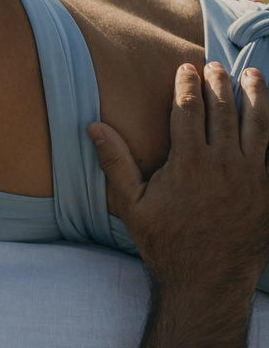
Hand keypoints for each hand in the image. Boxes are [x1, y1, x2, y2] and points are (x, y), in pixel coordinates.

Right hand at [89, 62, 268, 291]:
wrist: (206, 281)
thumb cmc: (165, 243)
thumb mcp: (131, 205)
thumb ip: (115, 162)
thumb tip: (94, 127)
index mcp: (188, 163)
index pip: (188, 109)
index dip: (187, 84)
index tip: (185, 67)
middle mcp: (224, 164)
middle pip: (224, 109)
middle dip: (219, 82)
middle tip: (214, 65)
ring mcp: (252, 176)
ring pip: (259, 123)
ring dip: (256, 95)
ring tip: (251, 75)